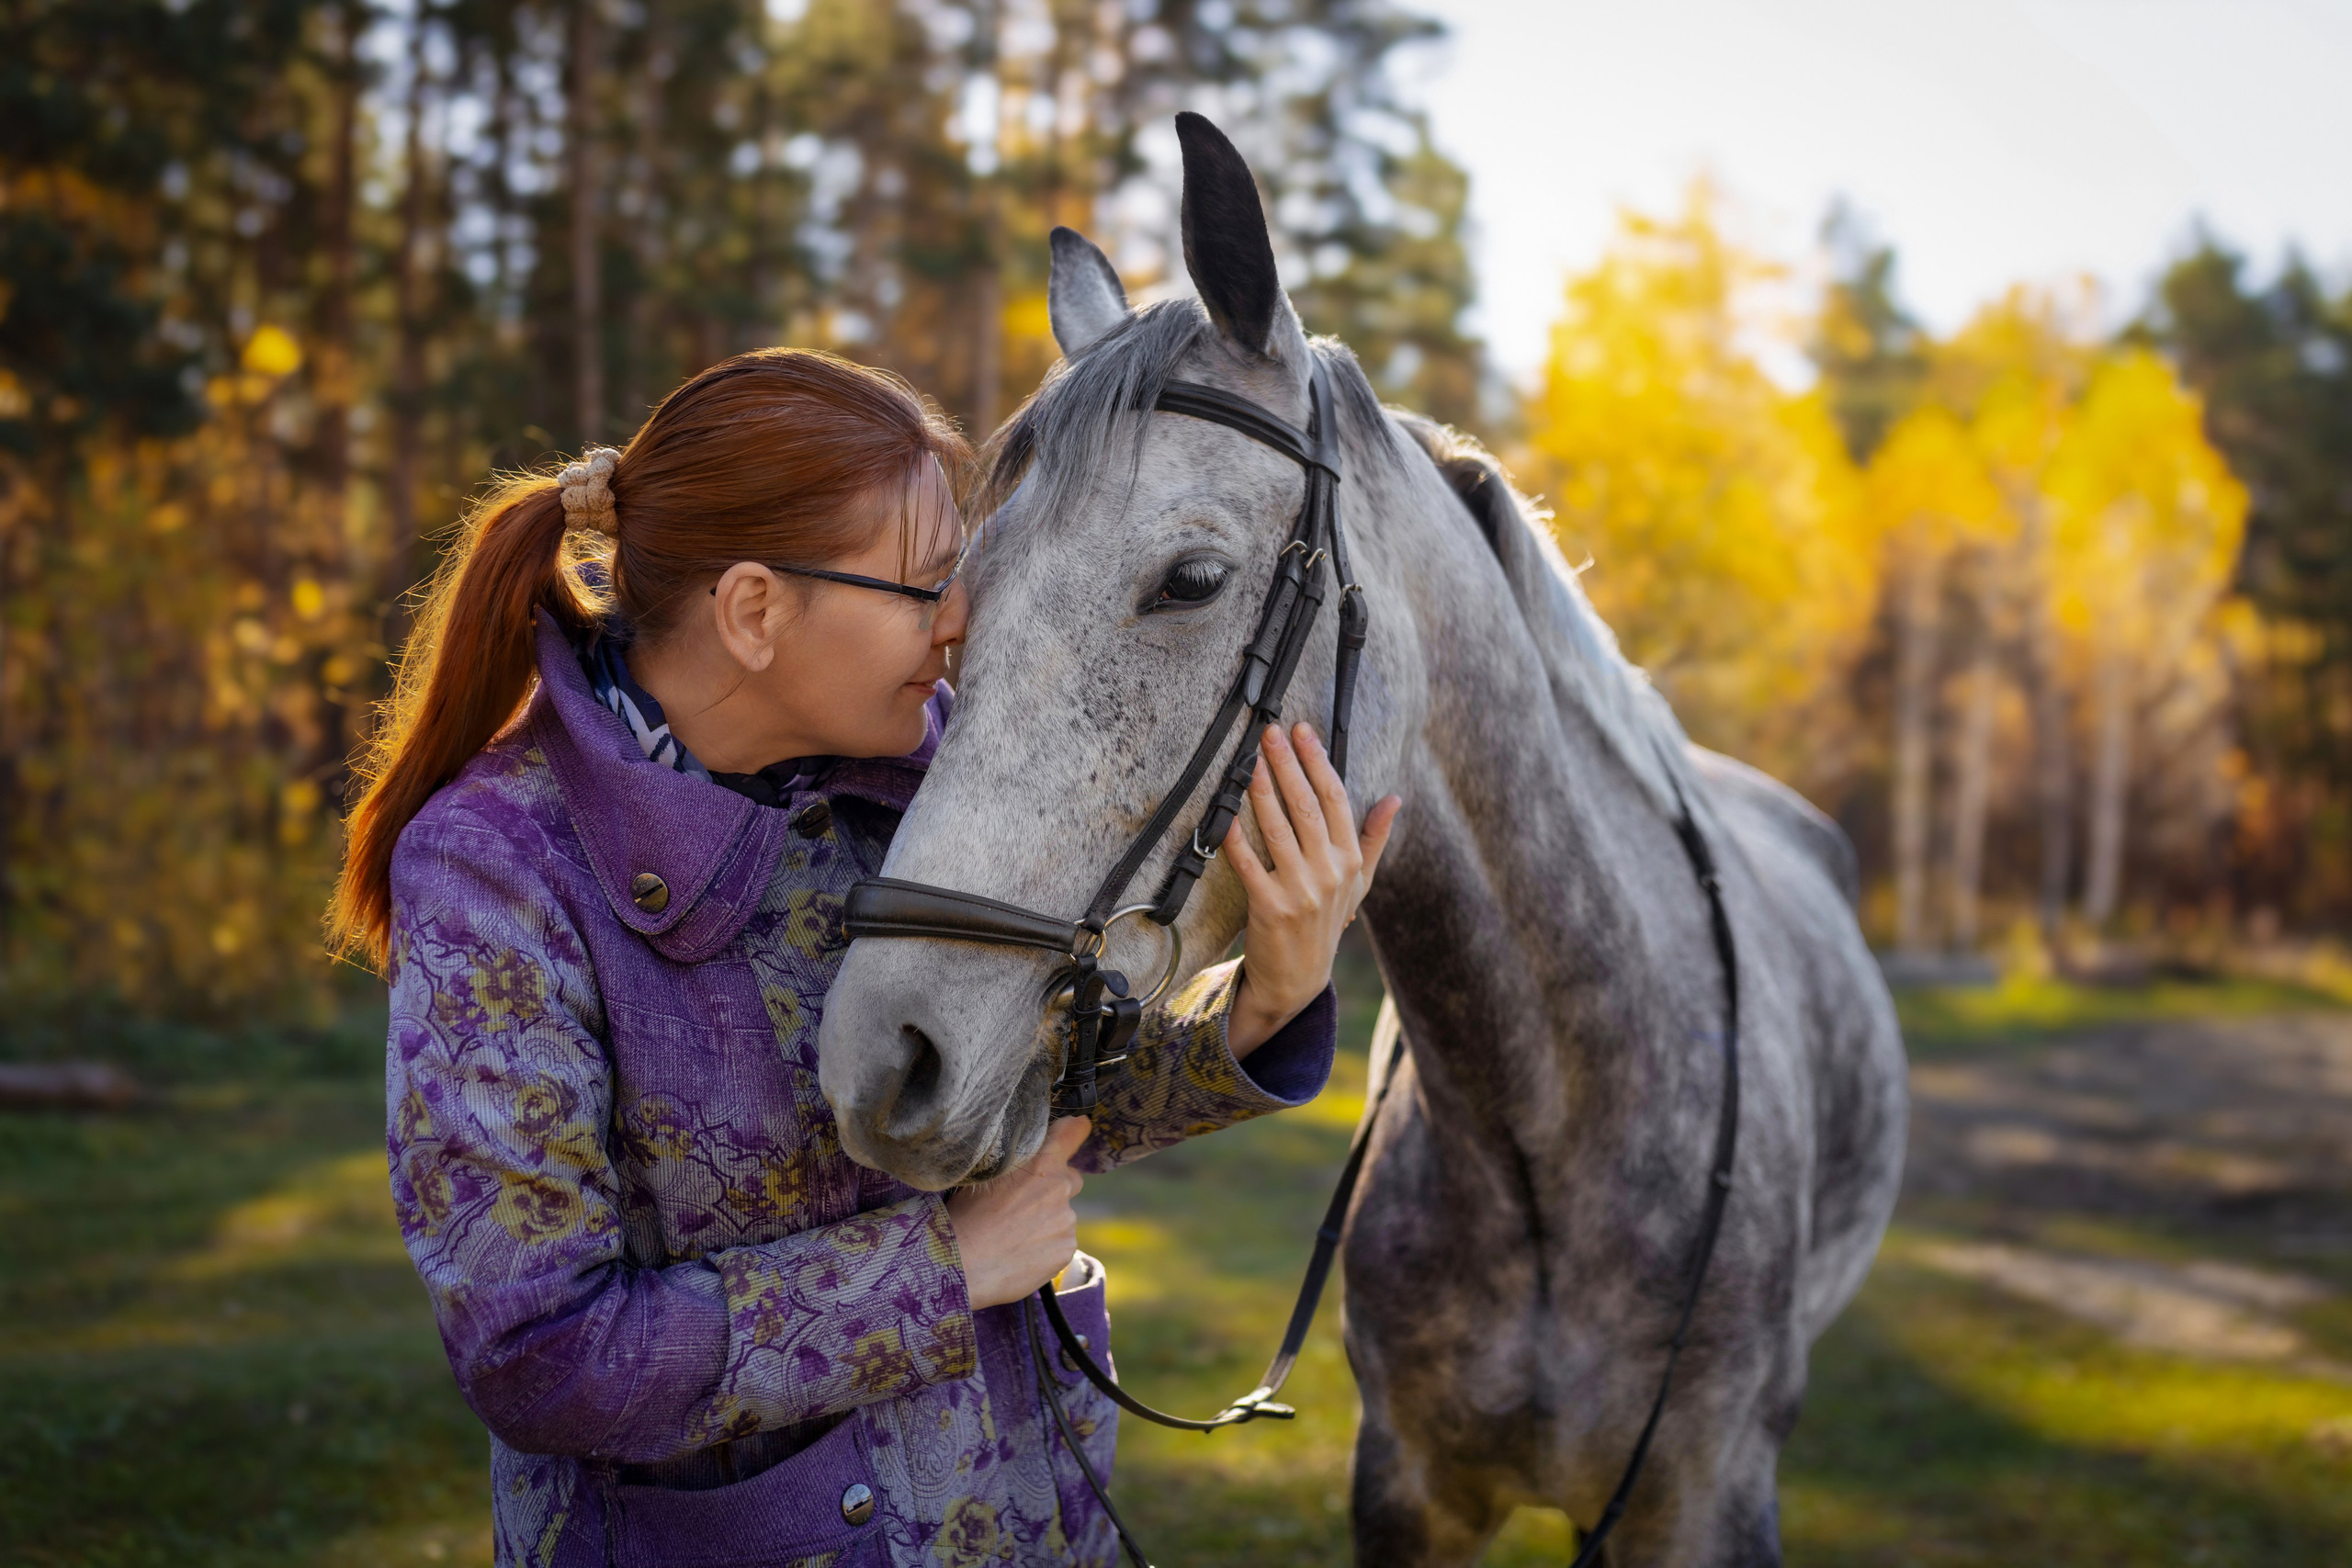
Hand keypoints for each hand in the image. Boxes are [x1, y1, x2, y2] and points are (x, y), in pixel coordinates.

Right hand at [945, 1116, 1088, 1308]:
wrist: (962, 1263)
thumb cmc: (964, 1214)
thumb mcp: (985, 1173)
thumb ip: (1017, 1159)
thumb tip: (1027, 1154)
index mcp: (1041, 1161)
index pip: (1073, 1131)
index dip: (1074, 1131)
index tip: (1075, 1130)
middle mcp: (1060, 1187)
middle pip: (1070, 1179)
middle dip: (1053, 1187)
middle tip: (1023, 1204)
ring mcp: (1066, 1220)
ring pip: (1063, 1215)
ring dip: (1047, 1221)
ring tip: (1014, 1235)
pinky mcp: (1066, 1249)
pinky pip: (1060, 1242)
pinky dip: (1046, 1246)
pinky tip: (1020, 1253)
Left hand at [1224, 722, 1401, 1056]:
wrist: (1298, 978)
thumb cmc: (1325, 922)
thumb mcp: (1358, 882)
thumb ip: (1373, 839)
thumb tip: (1395, 799)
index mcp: (1350, 860)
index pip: (1335, 799)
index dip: (1318, 761)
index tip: (1303, 731)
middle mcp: (1329, 872)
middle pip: (1306, 806)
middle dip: (1287, 764)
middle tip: (1269, 732)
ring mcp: (1300, 890)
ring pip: (1277, 828)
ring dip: (1260, 790)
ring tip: (1247, 760)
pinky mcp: (1269, 907)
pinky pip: (1248, 863)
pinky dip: (1235, 837)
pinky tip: (1223, 814)